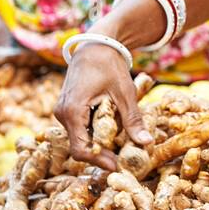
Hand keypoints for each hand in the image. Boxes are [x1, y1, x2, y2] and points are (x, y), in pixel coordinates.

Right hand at [54, 43, 152, 167]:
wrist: (96, 45)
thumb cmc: (109, 65)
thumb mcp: (124, 93)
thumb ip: (133, 120)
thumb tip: (146, 144)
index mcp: (72, 111)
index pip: (80, 149)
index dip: (98, 160)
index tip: (117, 165)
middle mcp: (62, 114)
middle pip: (80, 146)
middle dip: (102, 152)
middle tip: (122, 156)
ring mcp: (63, 112)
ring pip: (81, 137)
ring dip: (100, 141)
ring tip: (121, 139)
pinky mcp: (68, 109)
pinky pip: (80, 128)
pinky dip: (96, 131)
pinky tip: (112, 126)